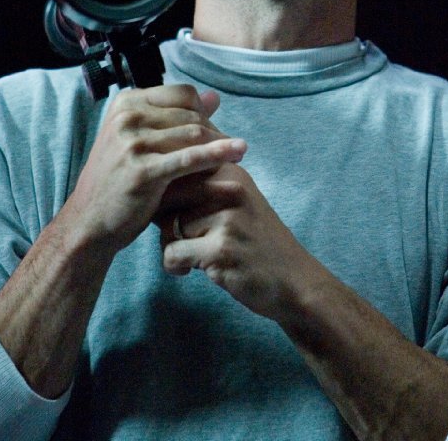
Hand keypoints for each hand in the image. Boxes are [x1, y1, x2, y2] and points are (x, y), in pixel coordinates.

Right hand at [67, 85, 246, 253]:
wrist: (89, 221)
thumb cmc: (118, 180)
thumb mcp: (141, 140)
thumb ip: (175, 117)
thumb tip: (214, 96)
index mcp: (126, 103)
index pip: (181, 93)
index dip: (203, 109)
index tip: (214, 126)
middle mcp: (127, 117)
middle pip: (190, 114)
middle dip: (214, 129)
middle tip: (231, 145)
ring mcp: (133, 143)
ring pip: (194, 134)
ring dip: (221, 142)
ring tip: (240, 151)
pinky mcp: (143, 171)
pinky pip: (189, 159)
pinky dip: (217, 154)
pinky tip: (237, 153)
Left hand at [159, 164, 310, 319]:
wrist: (294, 280)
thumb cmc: (255, 241)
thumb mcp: (236, 200)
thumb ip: (203, 185)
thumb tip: (153, 180)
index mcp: (231, 170)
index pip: (178, 168)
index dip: (164, 193)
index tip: (172, 212)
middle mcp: (229, 188)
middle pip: (167, 196)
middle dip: (164, 220)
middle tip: (178, 237)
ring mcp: (226, 218)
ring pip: (166, 226)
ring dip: (170, 245)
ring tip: (192, 256)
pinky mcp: (220, 249)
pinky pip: (172, 252)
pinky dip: (175, 266)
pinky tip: (191, 270)